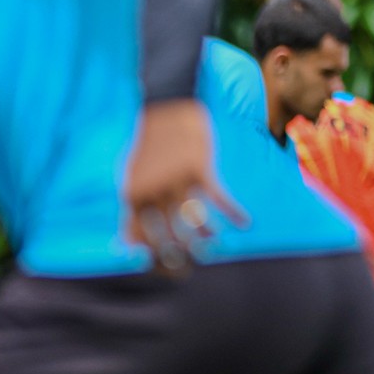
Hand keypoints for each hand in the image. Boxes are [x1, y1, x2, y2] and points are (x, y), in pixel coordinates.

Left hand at [124, 99, 245, 273]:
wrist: (165, 104)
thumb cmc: (149, 145)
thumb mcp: (131, 174)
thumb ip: (134, 206)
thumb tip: (129, 244)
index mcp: (131, 195)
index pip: (141, 240)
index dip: (155, 260)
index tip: (171, 269)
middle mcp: (151, 192)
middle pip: (168, 238)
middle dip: (182, 257)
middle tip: (192, 264)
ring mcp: (174, 180)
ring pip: (195, 222)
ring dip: (207, 237)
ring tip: (213, 245)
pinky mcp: (197, 167)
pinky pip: (219, 199)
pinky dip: (234, 213)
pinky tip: (245, 222)